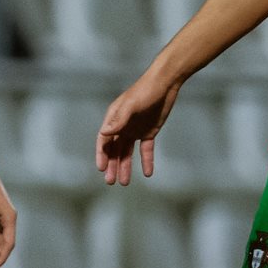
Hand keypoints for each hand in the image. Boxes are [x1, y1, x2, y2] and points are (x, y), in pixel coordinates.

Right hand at [96, 67, 180, 185]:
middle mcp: (122, 127)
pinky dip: (146, 161)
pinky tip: (147, 173)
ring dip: (125, 167)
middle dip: (112, 166)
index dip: (102, 155)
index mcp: (113, 119)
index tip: (102, 169)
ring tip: (124, 183)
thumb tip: (104, 133)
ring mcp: (135, 130)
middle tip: (110, 181)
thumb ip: (119, 120)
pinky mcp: (149, 132)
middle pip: (114, 150)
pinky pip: (146, 150)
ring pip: (127, 153)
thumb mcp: (131, 105)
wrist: (165, 84)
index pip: (104, 141)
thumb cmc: (144, 91)